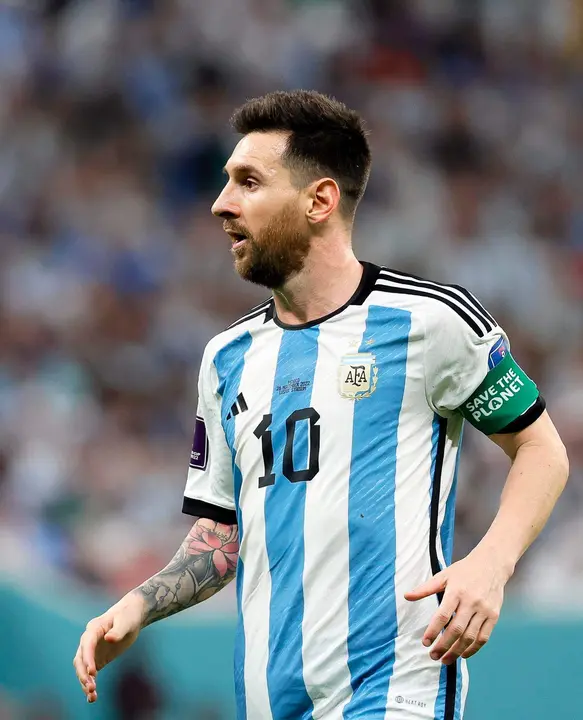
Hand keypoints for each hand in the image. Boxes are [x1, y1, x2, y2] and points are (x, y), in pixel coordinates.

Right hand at [73, 593, 143, 702]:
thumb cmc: (128, 616)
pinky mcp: (97, 659)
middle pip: (80, 659)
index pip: (87, 644)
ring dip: (85, 682)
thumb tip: (109, 638)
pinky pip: (90, 673)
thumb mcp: (126, 621)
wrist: (132, 615)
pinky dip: (90, 684)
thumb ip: (118, 630)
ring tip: (92, 695)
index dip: (88, 658)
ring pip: (82, 669)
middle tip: (91, 687)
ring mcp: (92, 651)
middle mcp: (89, 641)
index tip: (92, 672)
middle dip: (83, 674)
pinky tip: (92, 697)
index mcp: (94, 628)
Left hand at [405, 549, 509, 665]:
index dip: (433, 631)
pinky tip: (463, 654)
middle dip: (444, 646)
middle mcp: (471, 602)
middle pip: (456, 629)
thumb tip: (406, 596)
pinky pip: (483, 637)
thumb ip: (425, 588)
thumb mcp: (443, 576)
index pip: (443, 615)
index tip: (425, 642)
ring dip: (457, 651)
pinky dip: (473, 649)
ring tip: (445, 659)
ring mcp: (484, 610)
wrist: (492, 564)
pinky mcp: (494, 616)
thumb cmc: (464, 571)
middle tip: (433, 656)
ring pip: (470, 636)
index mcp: (456, 591)